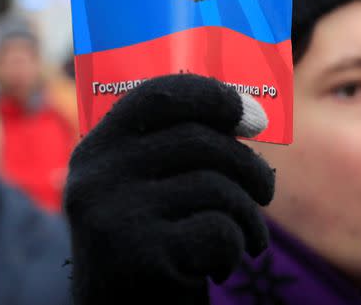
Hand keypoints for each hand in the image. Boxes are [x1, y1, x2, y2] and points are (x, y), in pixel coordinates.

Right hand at [64, 74, 274, 304]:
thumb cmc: (149, 243)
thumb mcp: (142, 188)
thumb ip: (174, 149)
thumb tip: (250, 114)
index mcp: (96, 150)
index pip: (155, 95)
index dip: (209, 96)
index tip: (248, 114)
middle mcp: (97, 177)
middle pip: (198, 141)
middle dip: (248, 165)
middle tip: (264, 189)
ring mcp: (114, 215)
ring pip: (216, 186)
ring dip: (248, 215)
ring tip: (249, 238)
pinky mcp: (140, 257)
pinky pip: (219, 231)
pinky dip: (235, 249)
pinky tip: (219, 266)